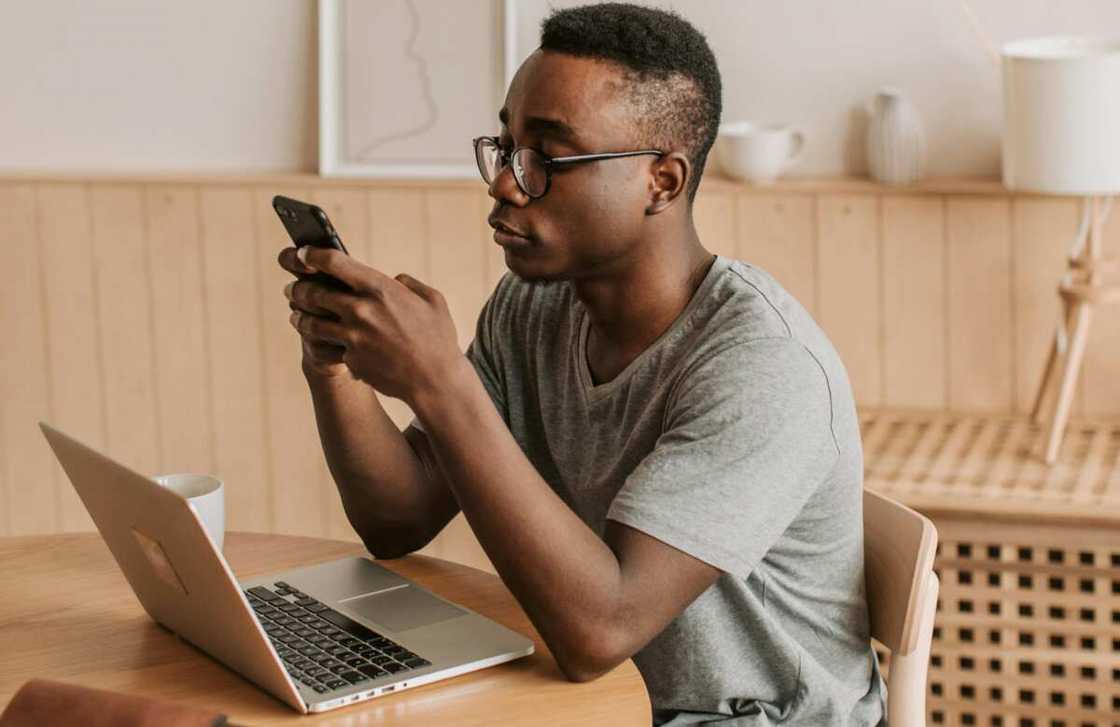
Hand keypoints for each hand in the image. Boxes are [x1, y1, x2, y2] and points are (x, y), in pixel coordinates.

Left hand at [281, 246, 464, 403]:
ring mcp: (353, 337)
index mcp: (379, 288)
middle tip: (292, 288)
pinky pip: (327, 347)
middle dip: (297, 288)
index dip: (310, 255)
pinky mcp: (350, 360)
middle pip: (313, 292)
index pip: (332, 262)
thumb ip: (410, 284)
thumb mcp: (432, 301)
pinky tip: (317, 340)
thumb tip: (395, 279)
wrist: (436, 381)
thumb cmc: (438, 338)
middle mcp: (361, 310)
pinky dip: (319, 343)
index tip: (301, 254)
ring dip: (299, 316)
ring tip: (296, 314)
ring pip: (311, 322)